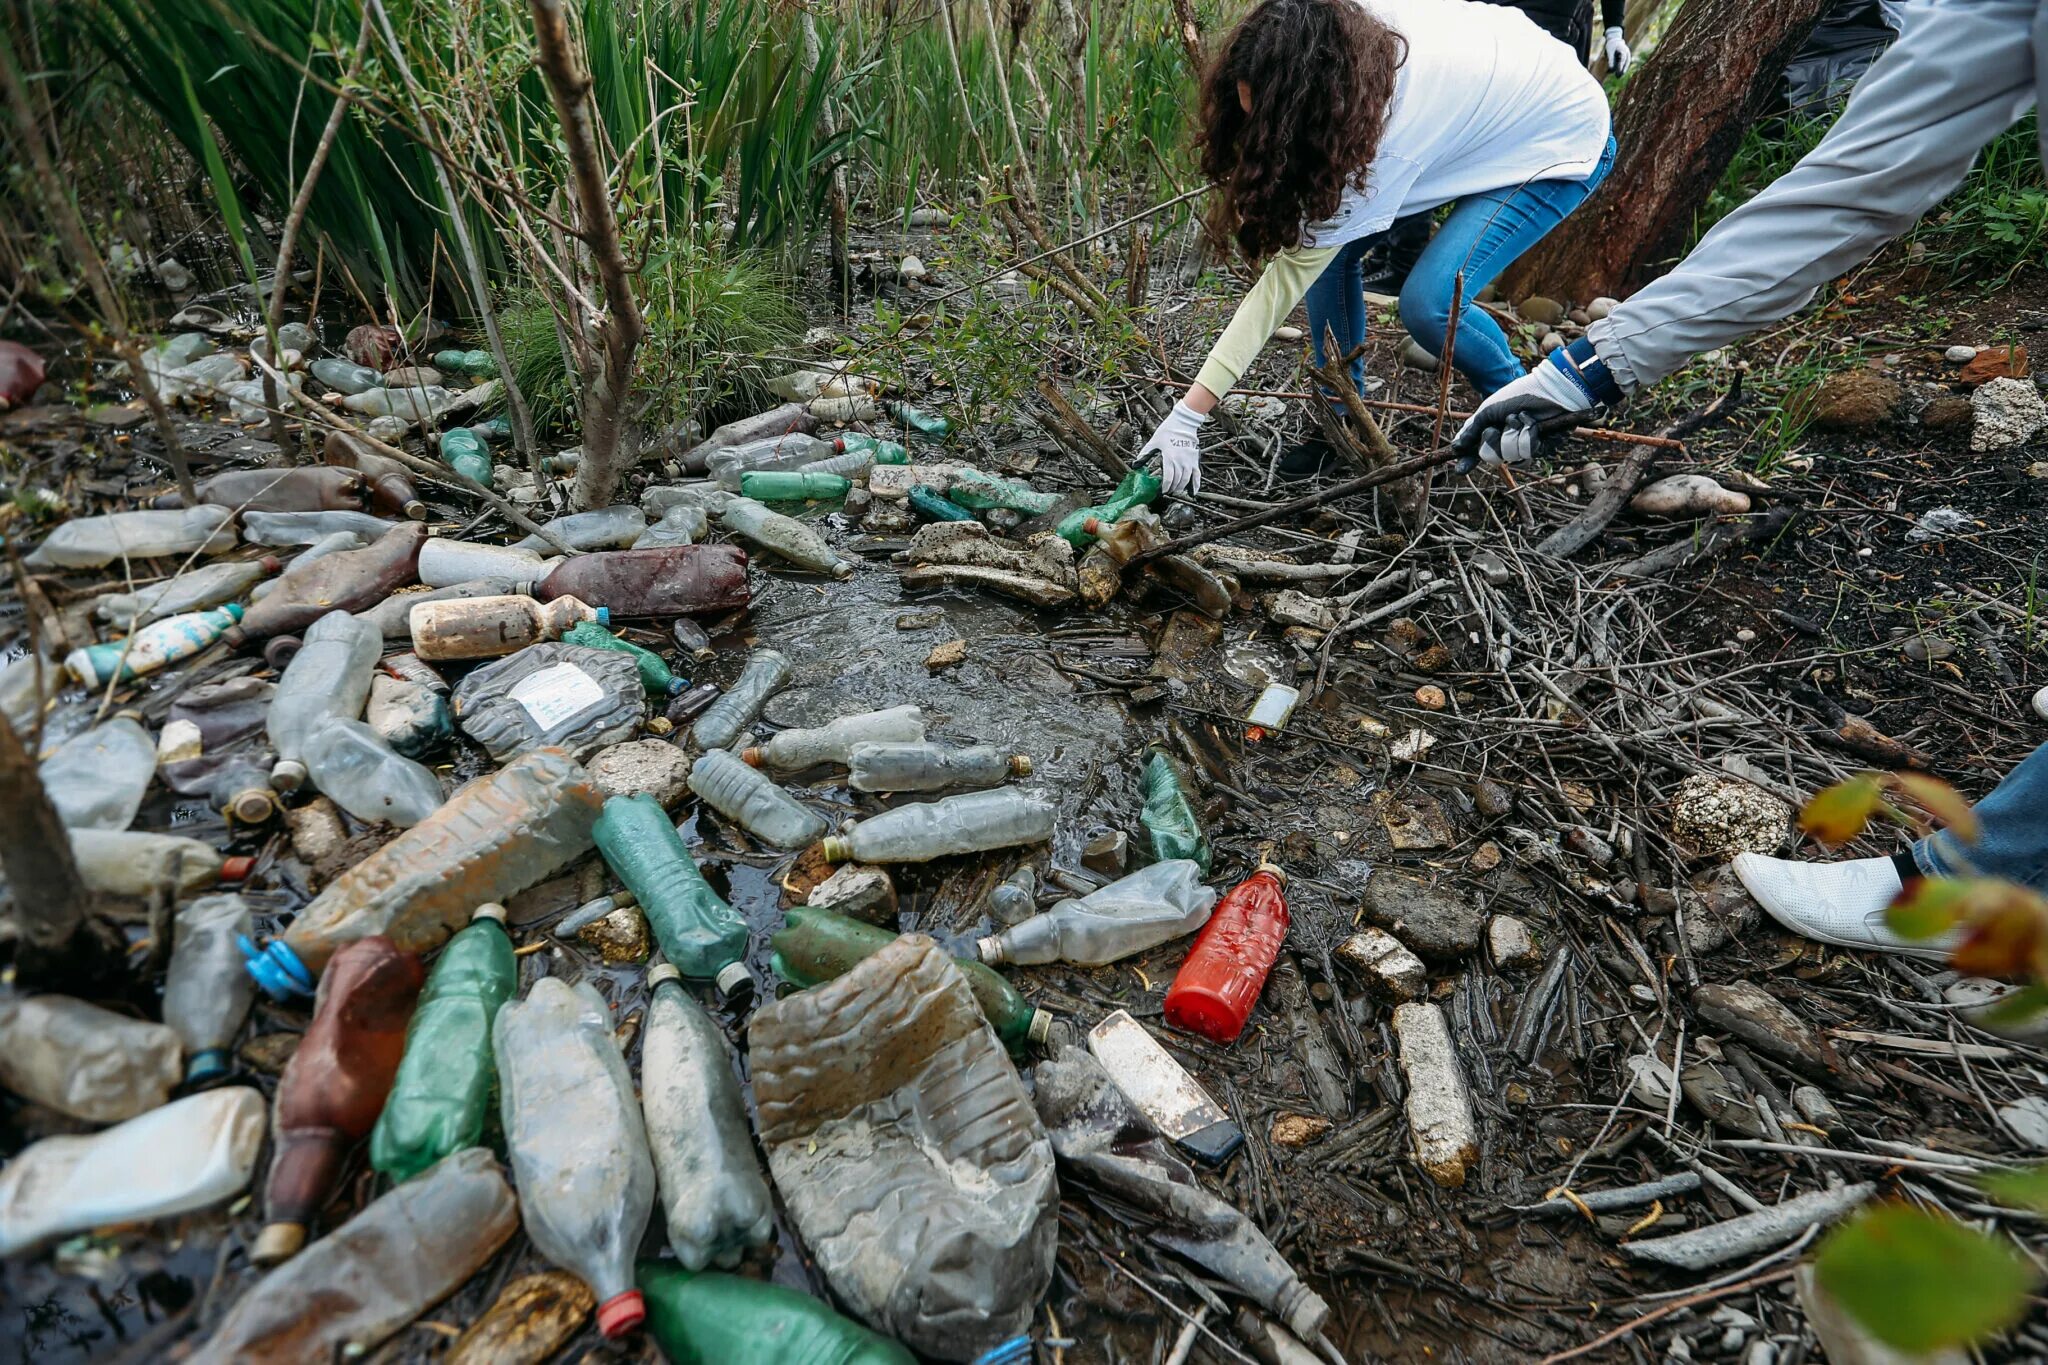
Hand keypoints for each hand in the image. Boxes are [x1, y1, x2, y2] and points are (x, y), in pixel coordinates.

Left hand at [1142, 400, 1208, 496]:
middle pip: (1177, 480)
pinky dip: (1196, 485)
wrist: (1183, 422)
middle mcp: (1181, 460)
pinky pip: (1197, 475)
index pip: (1169, 477)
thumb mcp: (1154, 441)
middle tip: (1167, 491)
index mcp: (1169, 457)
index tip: (1162, 491)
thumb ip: (1145, 453)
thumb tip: (1136, 464)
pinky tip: (1193, 492)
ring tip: (1175, 490)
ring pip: (1186, 479)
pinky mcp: (1195, 459)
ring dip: (1181, 487)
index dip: (1165, 486)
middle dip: (1172, 488)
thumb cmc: (1168, 430)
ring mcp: (1189, 461)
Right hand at [1453, 349, 1598, 467]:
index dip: (1469, 461)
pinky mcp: (1543, 448)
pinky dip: (1528, 435)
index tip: (1460, 470)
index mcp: (1494, 431)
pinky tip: (1534, 422)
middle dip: (1493, 442)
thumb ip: (1471, 430)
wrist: (1547, 389)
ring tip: (1521, 418)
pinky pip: (1528, 452)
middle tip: (1495, 429)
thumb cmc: (1517, 395)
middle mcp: (1508, 440)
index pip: (1478, 451)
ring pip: (1511, 457)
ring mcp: (1525, 446)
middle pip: (1492, 458)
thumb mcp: (1488, 410)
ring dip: (1513, 435)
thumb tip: (1456, 448)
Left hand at [1602, 26, 1632, 73]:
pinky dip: (1621, 68)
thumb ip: (1610, 60)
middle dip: (1622, 70)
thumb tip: (1611, 69)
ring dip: (1622, 70)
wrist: (1614, 40)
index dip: (1621, 66)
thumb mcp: (1609, 51)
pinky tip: (1617, 73)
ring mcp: (1627, 55)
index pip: (1623, 60)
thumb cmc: (1611, 45)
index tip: (1619, 72)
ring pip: (1626, 64)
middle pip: (1626, 63)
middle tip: (1618, 77)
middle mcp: (1627, 53)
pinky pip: (1624, 64)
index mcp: (1623, 50)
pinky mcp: (1625, 58)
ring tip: (1618, 77)